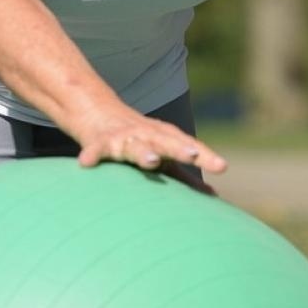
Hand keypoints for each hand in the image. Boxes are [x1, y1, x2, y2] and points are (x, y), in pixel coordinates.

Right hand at [73, 108, 227, 182]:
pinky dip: (92, 155)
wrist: (99, 113)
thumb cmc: (139, 140)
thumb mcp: (163, 155)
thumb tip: (213, 194)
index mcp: (166, 138)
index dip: (205, 155)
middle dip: (179, 148)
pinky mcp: (99, 142)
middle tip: (192, 155)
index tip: (221, 167)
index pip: (189, 146)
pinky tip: (86, 164)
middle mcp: (147, 135)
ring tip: (152, 161)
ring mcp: (123, 138)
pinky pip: (96, 150)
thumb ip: (186, 176)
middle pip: (166, 142)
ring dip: (143, 152)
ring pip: (135, 145)